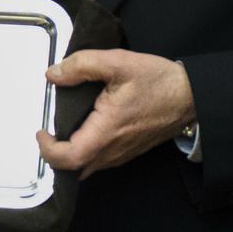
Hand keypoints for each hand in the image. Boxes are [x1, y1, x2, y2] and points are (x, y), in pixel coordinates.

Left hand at [35, 48, 195, 177]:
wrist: (191, 96)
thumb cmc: (160, 82)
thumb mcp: (118, 63)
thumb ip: (82, 65)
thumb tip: (54, 74)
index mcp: (107, 130)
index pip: (69, 158)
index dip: (48, 150)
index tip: (41, 131)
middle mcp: (114, 149)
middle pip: (74, 168)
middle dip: (55, 154)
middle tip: (47, 133)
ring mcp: (122, 154)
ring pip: (87, 168)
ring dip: (70, 155)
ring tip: (62, 132)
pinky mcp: (129, 152)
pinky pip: (100, 162)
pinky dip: (85, 153)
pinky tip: (85, 132)